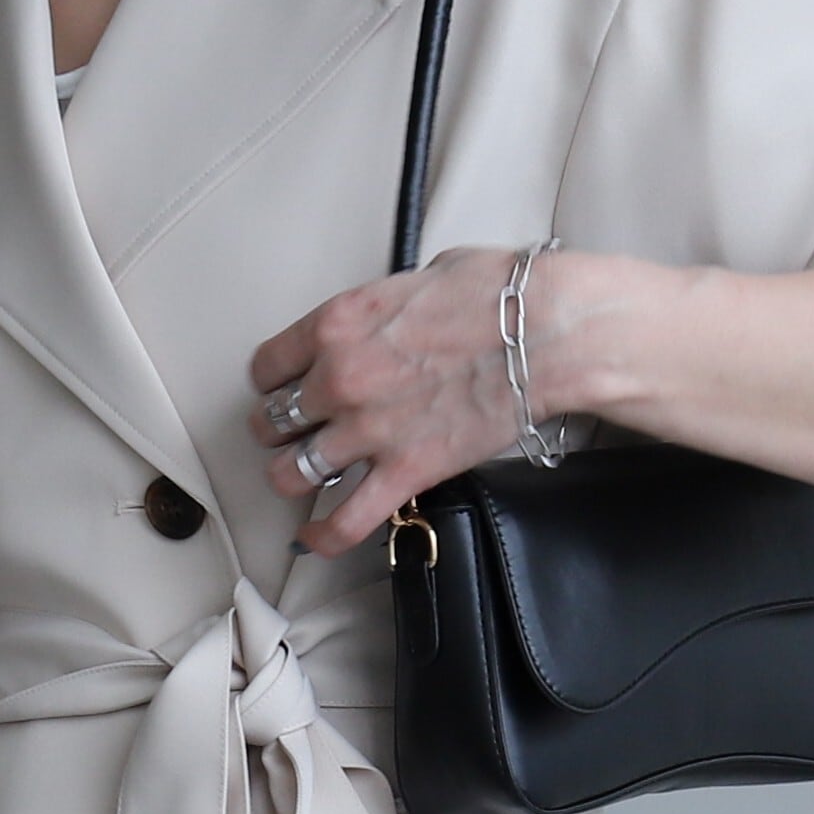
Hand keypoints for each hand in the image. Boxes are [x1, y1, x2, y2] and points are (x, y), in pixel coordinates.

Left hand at [246, 247, 529, 555]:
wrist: (544, 335)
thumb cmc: (497, 296)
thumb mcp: (421, 276)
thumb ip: (386, 306)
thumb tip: (390, 318)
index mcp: (338, 324)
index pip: (268, 365)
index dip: (272, 381)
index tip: (282, 387)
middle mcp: (340, 379)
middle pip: (274, 422)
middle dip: (279, 429)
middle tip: (292, 433)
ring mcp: (367, 431)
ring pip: (292, 475)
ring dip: (293, 478)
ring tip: (303, 476)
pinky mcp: (404, 473)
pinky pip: (344, 522)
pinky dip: (324, 537)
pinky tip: (316, 537)